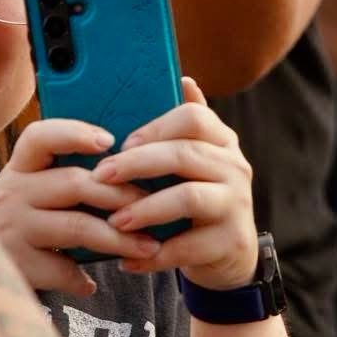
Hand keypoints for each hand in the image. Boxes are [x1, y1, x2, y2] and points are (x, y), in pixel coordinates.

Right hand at [0, 118, 156, 299]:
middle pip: (75, 183)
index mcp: (19, 168)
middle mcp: (13, 192)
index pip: (42, 137)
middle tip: (155, 206)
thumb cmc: (9, 225)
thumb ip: (58, 181)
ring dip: (118, 238)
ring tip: (148, 247)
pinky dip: (81, 278)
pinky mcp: (15, 262)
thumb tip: (124, 170)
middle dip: (121, 195)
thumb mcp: (23, 193)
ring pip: (76, 227)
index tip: (109, 141)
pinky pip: (60, 268)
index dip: (75, 134)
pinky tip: (92, 284)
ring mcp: (12, 227)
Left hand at [93, 77, 257, 290]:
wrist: (230, 256)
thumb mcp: (194, 162)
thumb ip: (181, 128)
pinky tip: (127, 259)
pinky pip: (188, 247)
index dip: (155, 127)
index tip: (121, 142)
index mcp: (221, 140)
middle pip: (184, 154)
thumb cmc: (198, 199)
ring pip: (188, 198)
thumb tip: (181, 77)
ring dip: (145, 208)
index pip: (193, 117)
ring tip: (114, 220)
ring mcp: (236, 204)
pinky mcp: (231, 242)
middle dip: (137, 165)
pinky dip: (153, 255)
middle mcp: (234, 167)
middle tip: (100, 176)